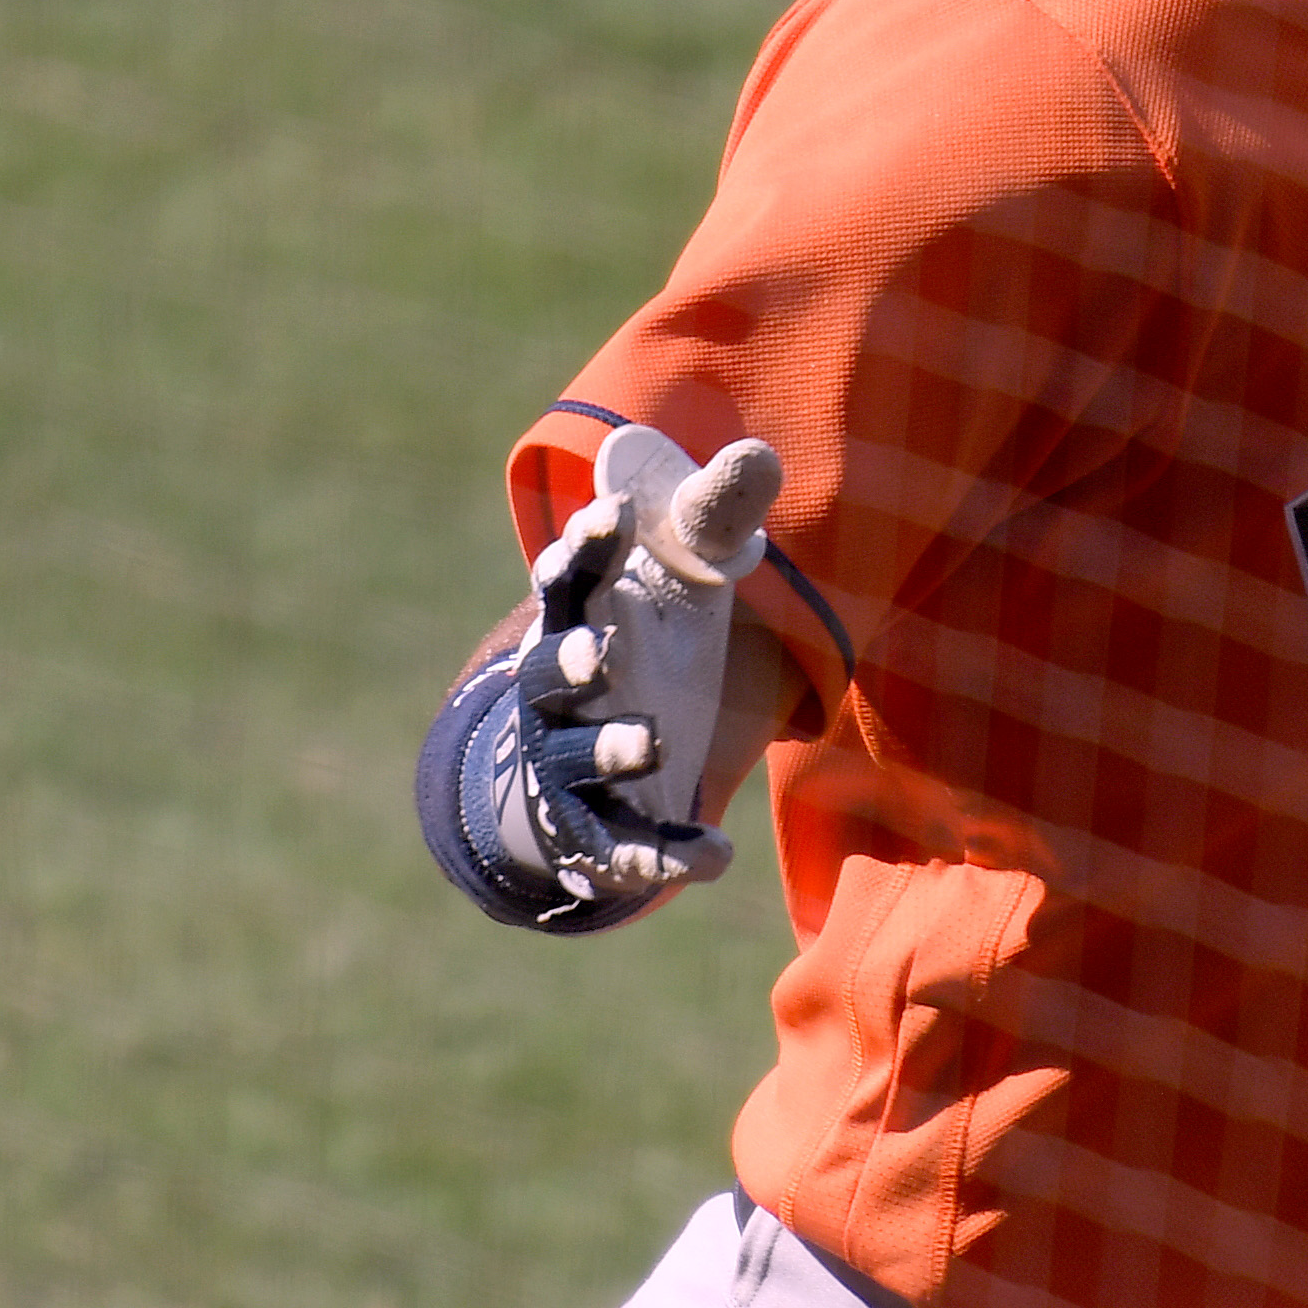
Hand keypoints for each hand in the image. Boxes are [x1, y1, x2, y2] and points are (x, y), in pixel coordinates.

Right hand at [487, 427, 781, 907]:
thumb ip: (718, 521)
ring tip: (656, 742)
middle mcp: (558, 691)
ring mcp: (570, 761)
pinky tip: (716, 854)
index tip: (615, 515)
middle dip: (567, 661)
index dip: (586, 547)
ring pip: (573, 762)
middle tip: (599, 651)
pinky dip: (662, 855)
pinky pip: (621, 847)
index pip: (568, 578)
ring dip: (611, 750)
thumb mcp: (690, 576)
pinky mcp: (599, 826)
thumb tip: (761, 452)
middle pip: (546, 674)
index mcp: (578, 617)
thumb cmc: (653, 634)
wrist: (608, 742)